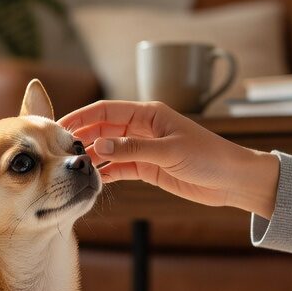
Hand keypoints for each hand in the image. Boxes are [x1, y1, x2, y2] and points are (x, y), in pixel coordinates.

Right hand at [58, 100, 279, 216]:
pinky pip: (119, 168)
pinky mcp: (148, 168)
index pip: (106, 110)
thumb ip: (132, 149)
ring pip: (108, 150)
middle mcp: (143, 129)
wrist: (232, 180)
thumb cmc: (209, 157)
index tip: (60, 127)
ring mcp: (144, 149)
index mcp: (148, 114)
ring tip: (72, 169)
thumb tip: (99, 145)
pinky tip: (91, 180)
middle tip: (59, 152)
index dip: (81, 116)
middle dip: (81, 138)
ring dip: (91, 158)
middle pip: (103, 129)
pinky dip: (105, 174)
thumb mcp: (169, 152)